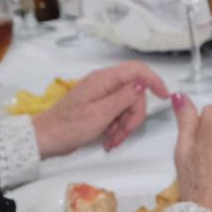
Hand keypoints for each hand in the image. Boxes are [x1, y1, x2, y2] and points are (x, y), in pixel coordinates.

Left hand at [32, 62, 171, 155]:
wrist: (46, 139)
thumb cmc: (68, 127)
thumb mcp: (100, 114)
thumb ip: (123, 97)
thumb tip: (142, 83)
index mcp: (104, 80)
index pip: (137, 70)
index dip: (154, 81)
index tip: (165, 96)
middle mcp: (104, 83)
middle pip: (135, 93)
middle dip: (133, 115)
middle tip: (123, 133)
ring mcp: (101, 95)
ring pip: (128, 106)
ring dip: (124, 125)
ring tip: (112, 141)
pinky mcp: (99, 106)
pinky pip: (117, 114)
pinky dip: (117, 128)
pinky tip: (108, 140)